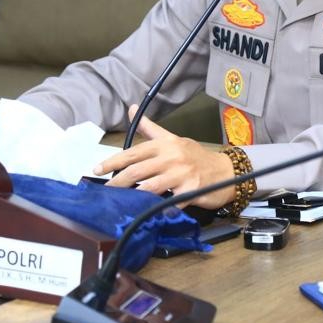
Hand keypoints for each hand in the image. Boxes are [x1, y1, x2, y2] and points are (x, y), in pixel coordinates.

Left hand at [93, 105, 234, 208]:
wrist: (225, 171)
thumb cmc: (195, 156)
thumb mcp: (173, 139)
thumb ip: (150, 128)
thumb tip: (131, 109)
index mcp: (164, 144)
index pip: (133, 152)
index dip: (113, 161)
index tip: (97, 169)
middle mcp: (171, 157)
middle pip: (137, 171)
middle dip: (117, 182)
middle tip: (104, 192)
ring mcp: (181, 175)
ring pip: (150, 187)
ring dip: (133, 196)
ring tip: (119, 203)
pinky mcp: (190, 191)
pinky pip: (169, 202)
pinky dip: (156, 209)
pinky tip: (145, 214)